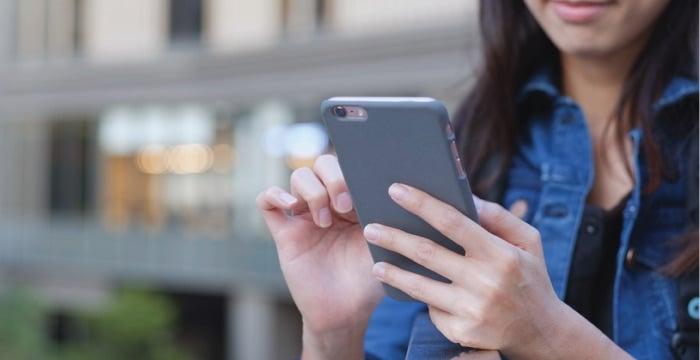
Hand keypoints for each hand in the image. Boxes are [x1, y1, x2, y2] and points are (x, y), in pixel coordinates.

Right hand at [256, 154, 382, 358]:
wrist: (346, 314)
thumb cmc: (369, 280)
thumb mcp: (384, 243)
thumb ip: (383, 215)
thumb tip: (392, 186)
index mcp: (355, 202)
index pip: (349, 167)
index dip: (353, 173)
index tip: (363, 195)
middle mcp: (329, 204)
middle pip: (322, 164)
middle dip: (333, 179)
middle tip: (345, 206)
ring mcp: (305, 217)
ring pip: (299, 177)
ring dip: (312, 191)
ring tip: (325, 221)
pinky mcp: (285, 233)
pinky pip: (267, 201)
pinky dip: (274, 194)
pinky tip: (291, 205)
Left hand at [363, 183, 611, 358]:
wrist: (541, 331)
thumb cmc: (529, 276)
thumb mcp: (528, 240)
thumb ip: (499, 216)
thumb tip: (465, 196)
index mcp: (499, 254)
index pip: (452, 221)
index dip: (421, 204)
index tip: (395, 189)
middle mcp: (485, 282)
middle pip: (426, 253)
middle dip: (393, 237)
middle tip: (369, 227)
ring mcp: (472, 310)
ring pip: (419, 287)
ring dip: (392, 273)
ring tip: (375, 264)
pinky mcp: (462, 332)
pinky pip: (432, 310)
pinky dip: (425, 299)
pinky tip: (423, 294)